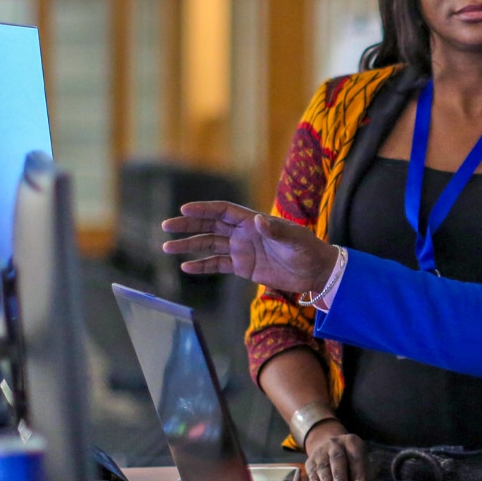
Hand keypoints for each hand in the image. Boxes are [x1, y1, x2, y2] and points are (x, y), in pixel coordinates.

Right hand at [162, 202, 338, 294]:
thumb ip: (276, 230)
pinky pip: (217, 265)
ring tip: (166, 247)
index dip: (203, 209)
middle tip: (166, 227)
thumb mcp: (294, 239)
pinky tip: (185, 267)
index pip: (222, 211)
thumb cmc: (307, 249)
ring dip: (188, 246)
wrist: (315, 271)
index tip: (184, 210)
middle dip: (187, 226)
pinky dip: (202, 266)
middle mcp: (243, 233)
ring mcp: (241, 250)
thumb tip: (259, 221)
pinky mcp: (243, 267)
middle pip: (209, 226)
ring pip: (209, 245)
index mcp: (252, 221)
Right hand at [302, 423, 366, 480]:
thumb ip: (362, 473)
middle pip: (337, 458)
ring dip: (326, 478)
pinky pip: (311, 471)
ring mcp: (321, 451)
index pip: (355, 457)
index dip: (357, 471)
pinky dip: (314, 480)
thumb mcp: (360, 461)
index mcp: (351, 442)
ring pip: (323, 465)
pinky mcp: (310, 461)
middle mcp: (335, 444)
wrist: (331, 449)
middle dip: (339, 473)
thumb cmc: (351, 461)